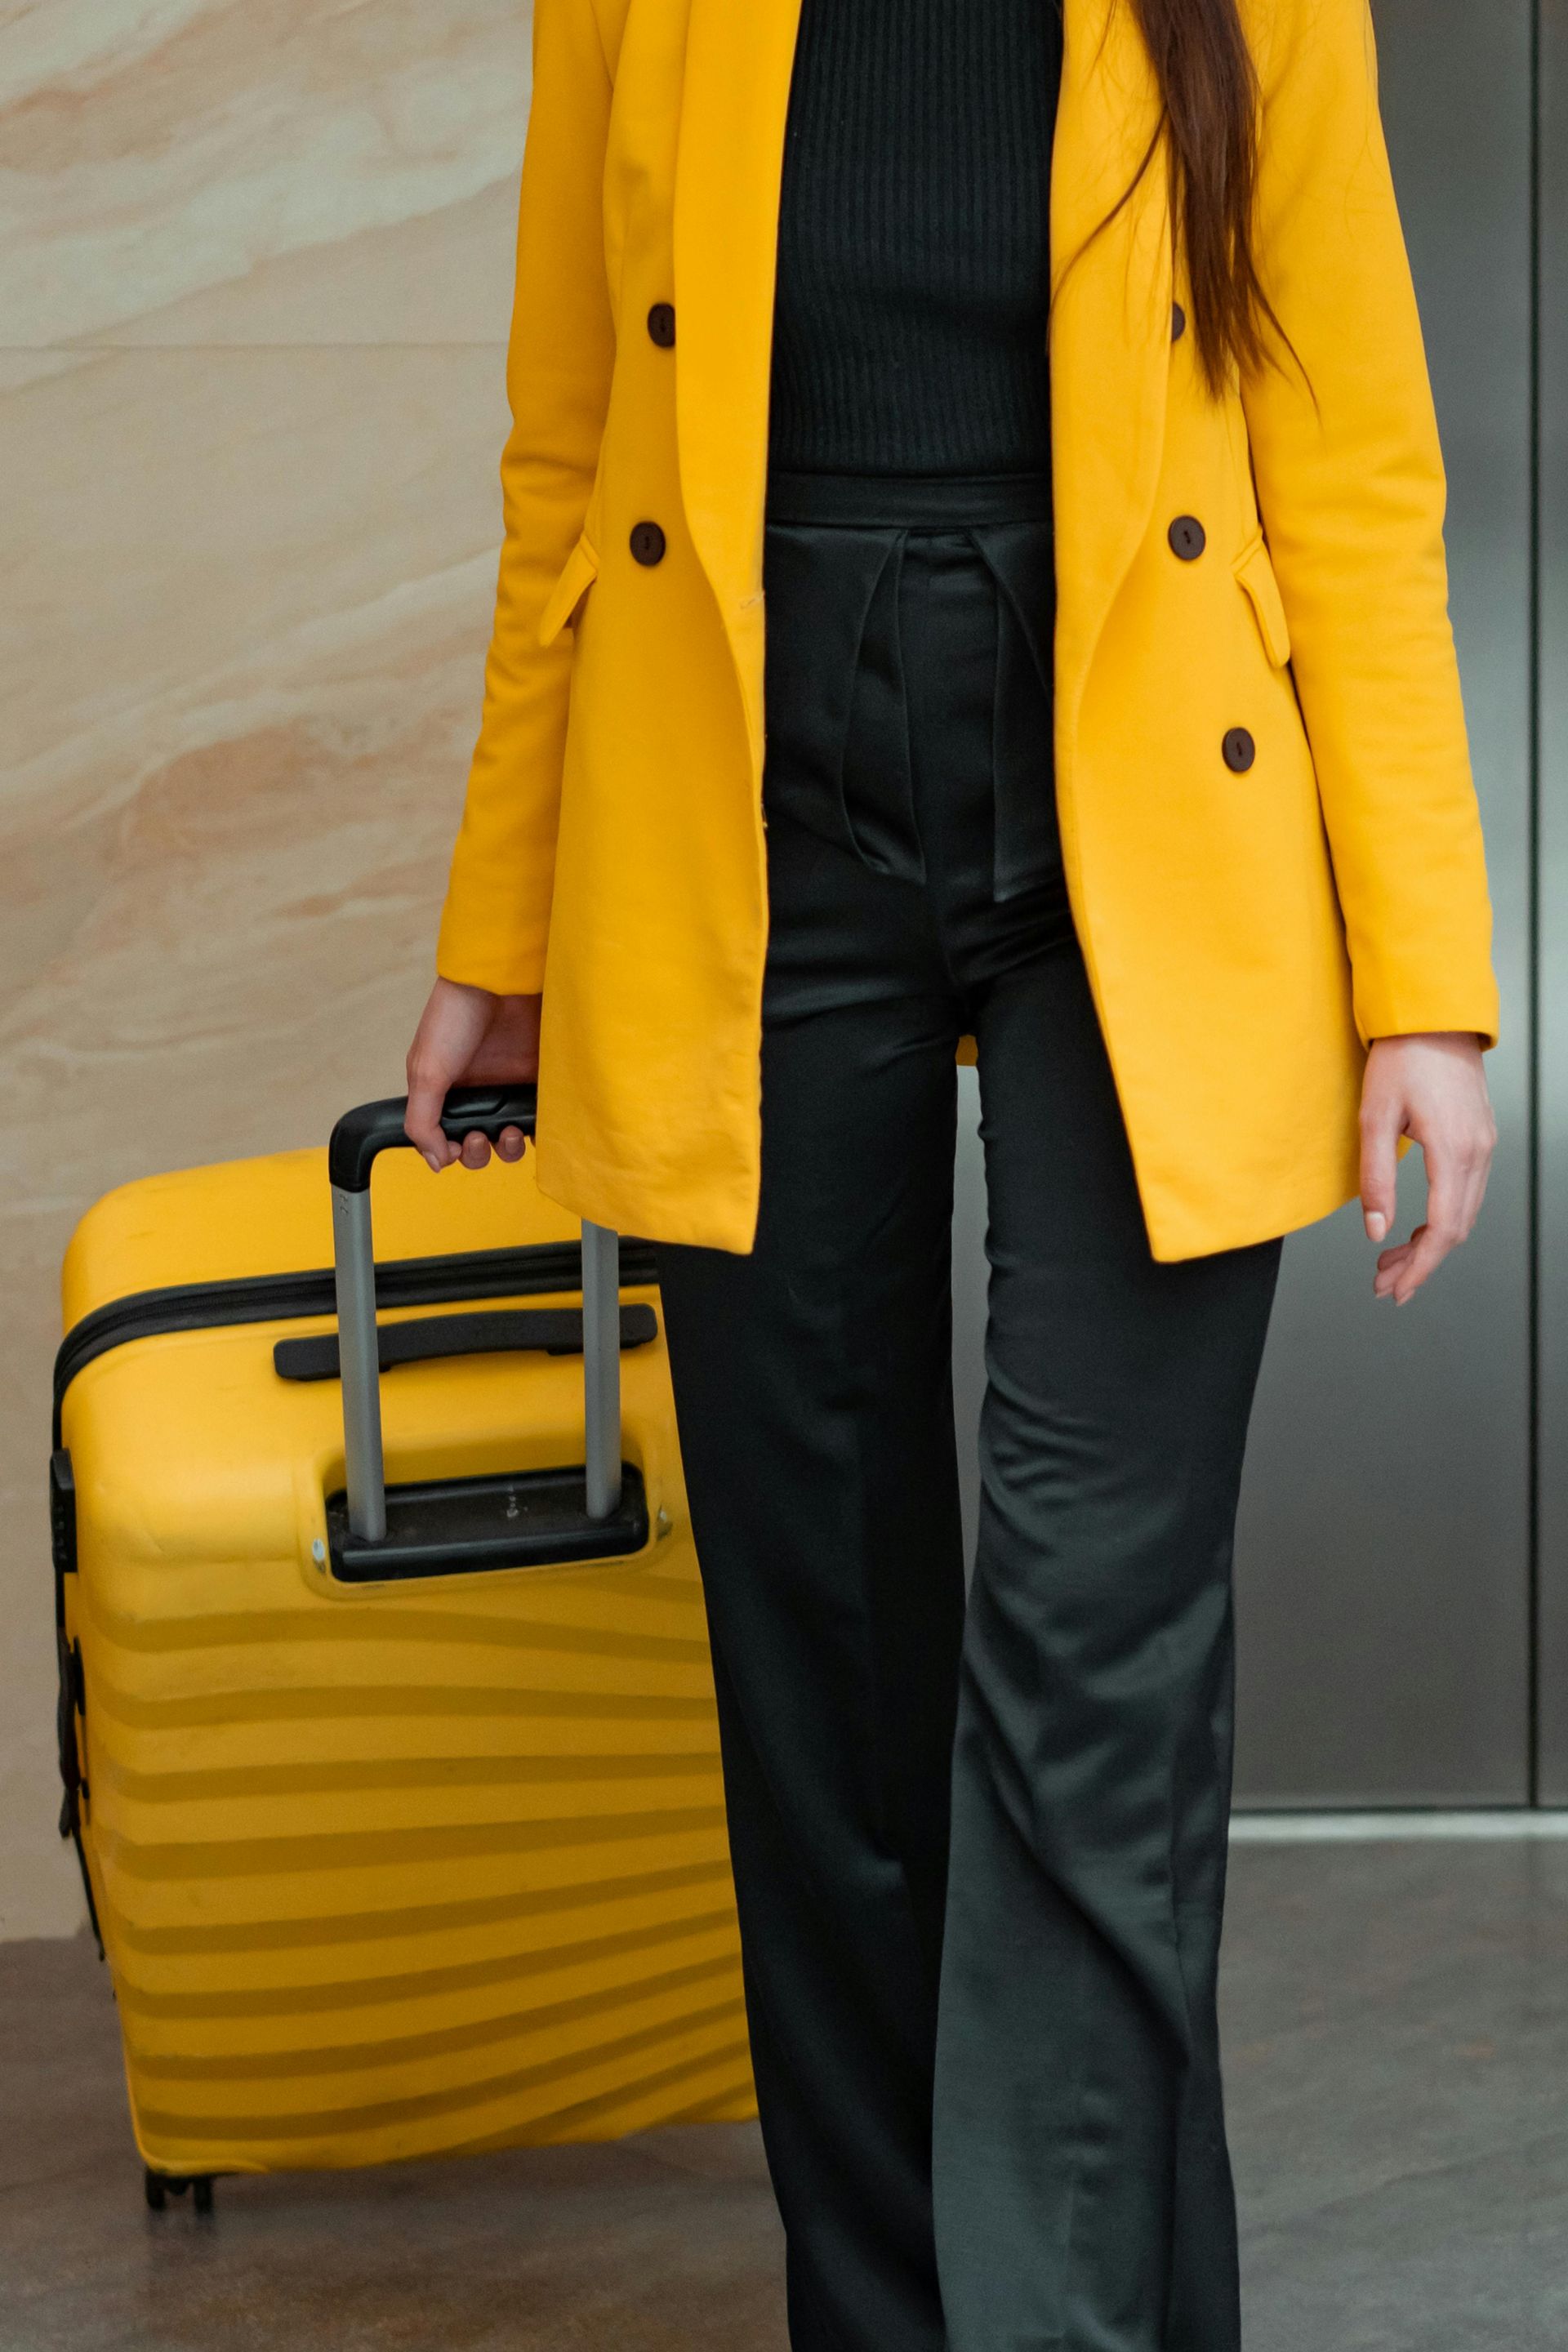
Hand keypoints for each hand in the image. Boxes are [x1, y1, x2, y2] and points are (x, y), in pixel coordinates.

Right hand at [404, 979, 541, 1172]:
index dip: (450, 1152)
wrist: (498, 982)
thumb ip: (422, 1122)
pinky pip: (540, 1120)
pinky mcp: (535, 1082)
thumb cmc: (455, 1018)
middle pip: (478, 1147)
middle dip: (478, 1154)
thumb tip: (436, 1162)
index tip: (455, 1147)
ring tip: (508, 1133)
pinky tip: (534, 1131)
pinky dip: (539, 1133)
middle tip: (478, 1138)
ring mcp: (507, 1089)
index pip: (445, 1139)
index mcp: (444, 1093)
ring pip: (510, 1140)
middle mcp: (476, 1095)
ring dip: (507, 1149)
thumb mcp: (426, 1072)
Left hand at [1359, 1032, 1495, 1303]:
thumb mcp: (1374, 1119)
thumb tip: (1376, 1231)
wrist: (1433, 1016)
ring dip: (1430, 1243)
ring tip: (1391, 1261)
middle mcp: (1478, 1152)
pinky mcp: (1481, 1137)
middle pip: (1456, 1229)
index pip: (1442, 1229)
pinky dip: (1443, 1218)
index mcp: (1454, 1150)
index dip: (1419, 1267)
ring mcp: (1485, 1145)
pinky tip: (1415, 1227)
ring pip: (1464, 1214)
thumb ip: (1377, 1179)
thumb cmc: (1401, 1058)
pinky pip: (1468, 1192)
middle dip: (1421, 1263)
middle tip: (1384, 1282)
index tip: (1395, 1289)